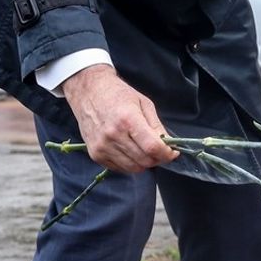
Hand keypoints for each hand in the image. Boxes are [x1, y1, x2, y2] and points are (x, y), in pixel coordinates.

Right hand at [61, 64, 178, 172]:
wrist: (88, 92)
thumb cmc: (118, 94)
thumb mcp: (143, 103)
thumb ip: (156, 126)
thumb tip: (168, 145)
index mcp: (128, 119)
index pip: (152, 147)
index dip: (167, 154)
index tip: (173, 152)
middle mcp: (113, 135)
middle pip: (144, 161)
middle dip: (158, 159)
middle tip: (160, 151)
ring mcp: (102, 147)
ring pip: (133, 168)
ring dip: (144, 163)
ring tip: (145, 150)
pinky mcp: (95, 154)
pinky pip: (120, 169)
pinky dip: (130, 164)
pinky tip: (131, 151)